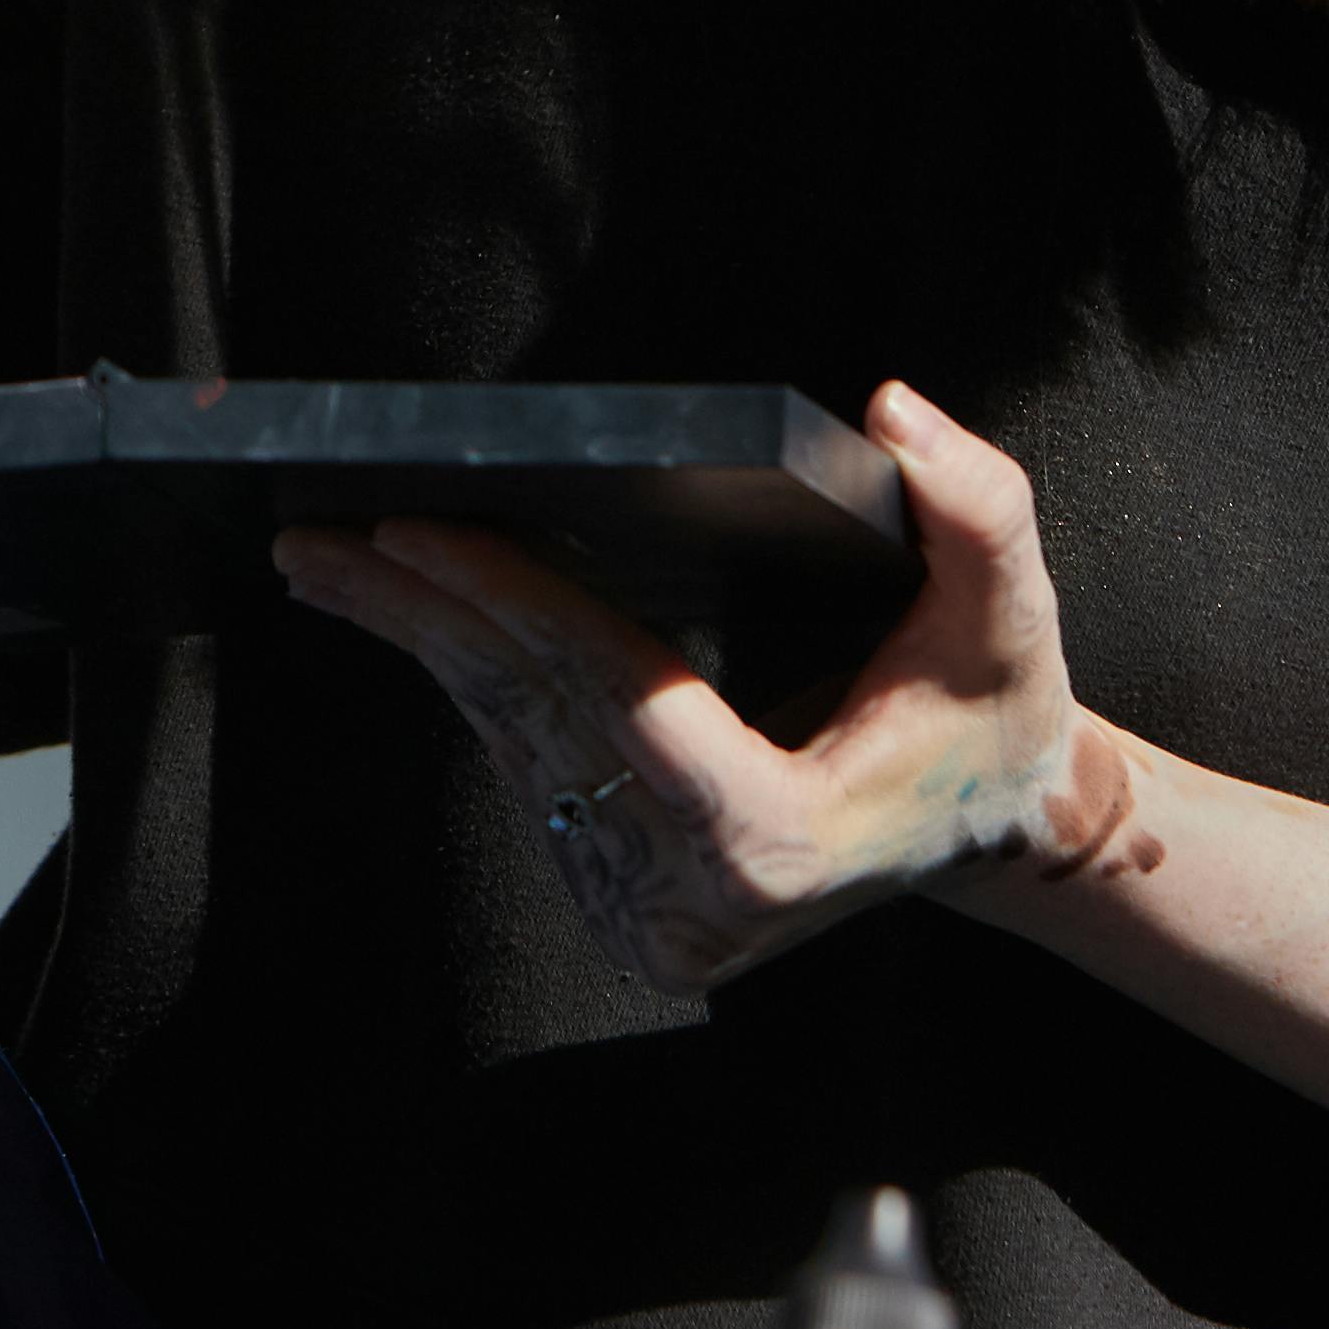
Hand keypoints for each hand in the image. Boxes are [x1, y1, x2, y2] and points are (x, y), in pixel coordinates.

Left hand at [274, 380, 1157, 995]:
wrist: (989, 825)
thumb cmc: (992, 710)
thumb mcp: (1011, 608)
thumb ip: (978, 506)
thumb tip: (893, 411)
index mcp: (775, 845)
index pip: (618, 700)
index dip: (518, 604)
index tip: (418, 527)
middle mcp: (697, 904)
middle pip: (540, 719)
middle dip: (426, 612)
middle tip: (317, 531)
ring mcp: (650, 918)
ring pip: (517, 745)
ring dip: (421, 645)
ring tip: (328, 561)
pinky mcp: (623, 908)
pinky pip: (532, 768)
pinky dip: (469, 683)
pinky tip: (408, 619)